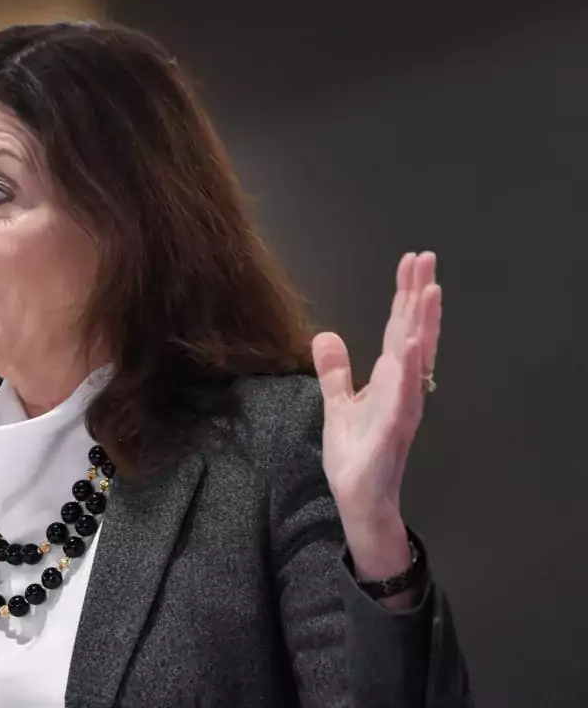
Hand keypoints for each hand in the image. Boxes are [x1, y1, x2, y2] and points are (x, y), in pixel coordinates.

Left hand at [312, 252, 440, 579]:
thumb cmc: (356, 455)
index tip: (412, 262)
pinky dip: (409, 371)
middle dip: (419, 295)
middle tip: (427, 257)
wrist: (359, 499)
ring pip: (417, 358)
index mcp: (390, 379)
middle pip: (414, 332)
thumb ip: (335, 371)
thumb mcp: (337, 405)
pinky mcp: (394, 429)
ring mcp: (402, 406)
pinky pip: (404, 396)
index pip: (399, 328)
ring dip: (423, 324)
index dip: (405, 295)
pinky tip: (412, 346)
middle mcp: (404, 387)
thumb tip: (327, 334)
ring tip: (429, 289)